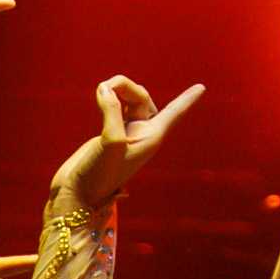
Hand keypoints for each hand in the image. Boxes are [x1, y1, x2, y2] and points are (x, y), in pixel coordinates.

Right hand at [67, 76, 202, 219]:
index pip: (174, 113)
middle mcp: (141, 135)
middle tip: (107, 85)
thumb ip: (111, 111)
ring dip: (118, 90)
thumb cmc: (99, 174)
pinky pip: (115, 107)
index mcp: (151, 138)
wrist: (77, 193)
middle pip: (142, 98)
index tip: (202, 88)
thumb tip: (106, 87)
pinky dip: (109, 98)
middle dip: (127, 87)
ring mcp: (125, 134)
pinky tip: (101, 97)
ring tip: (101, 90)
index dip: (187, 99)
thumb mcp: (110, 142)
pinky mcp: (108, 134)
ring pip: (128, 100)